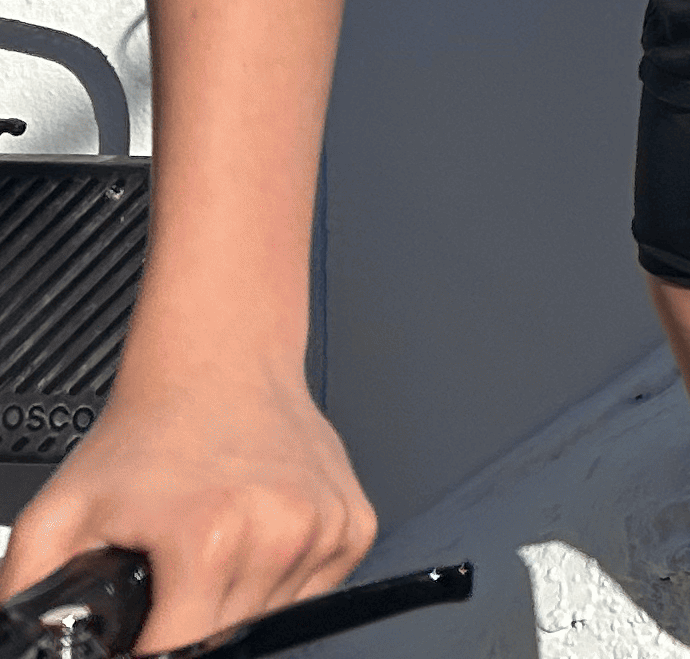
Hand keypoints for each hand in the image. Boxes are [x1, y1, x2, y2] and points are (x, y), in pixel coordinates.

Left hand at [10, 365, 375, 649]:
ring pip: (272, 618)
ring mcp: (326, 528)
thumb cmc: (149, 434)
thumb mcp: (56, 517)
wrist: (219, 362)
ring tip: (210, 550)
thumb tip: (32, 640)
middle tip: (169, 574)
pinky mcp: (354, 524)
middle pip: (226, 639)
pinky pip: (314, 590)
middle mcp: (281, 533)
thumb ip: (27, 593)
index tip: (141, 623)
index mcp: (211, 538)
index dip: (148, 649)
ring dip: (236, 604)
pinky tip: (253, 537)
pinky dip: (280, 580)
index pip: (178, 652)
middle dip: (188, 624)